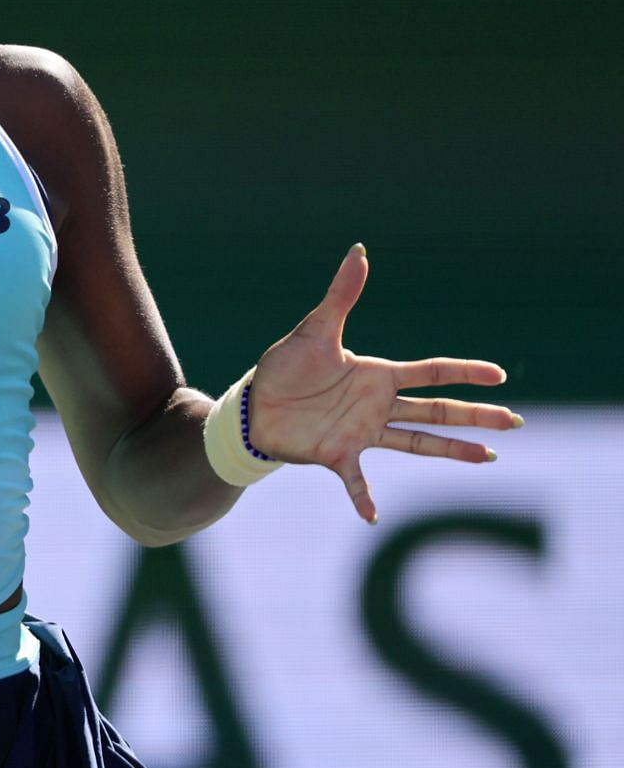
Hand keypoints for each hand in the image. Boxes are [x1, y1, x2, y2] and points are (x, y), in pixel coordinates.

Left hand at [247, 245, 519, 523]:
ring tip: (488, 458)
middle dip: (475, 415)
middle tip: (514, 421)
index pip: (431, 372)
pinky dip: (364, 498)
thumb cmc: (285, 367)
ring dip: (452, 451)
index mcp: (377, 375)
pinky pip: (356, 480)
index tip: (500, 375)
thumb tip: (359, 251)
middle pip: (437, 410)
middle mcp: (377, 406)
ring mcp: (362, 433)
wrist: (253, 404)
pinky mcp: (337, 455)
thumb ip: (340, 295)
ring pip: (417, 443)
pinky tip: (373, 516)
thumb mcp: (315, 329)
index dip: (464, 372)